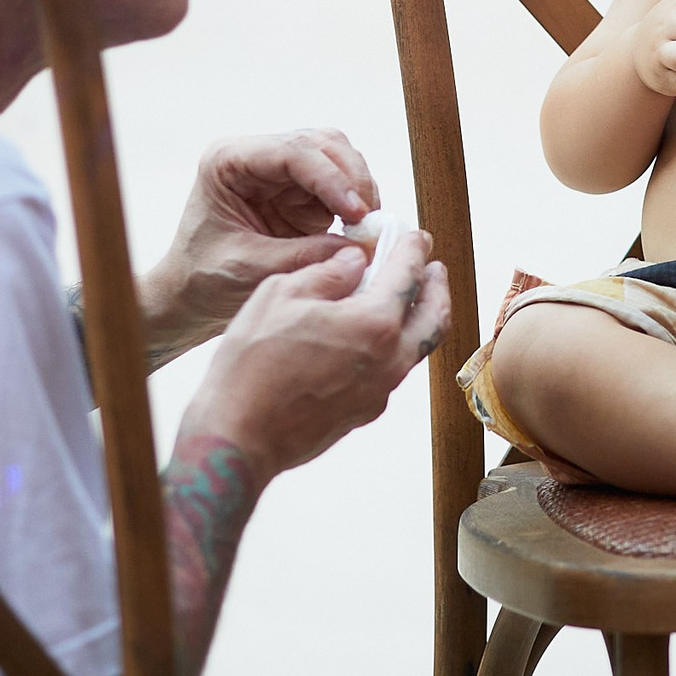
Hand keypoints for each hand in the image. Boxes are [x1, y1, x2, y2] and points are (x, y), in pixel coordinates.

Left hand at [138, 129, 379, 353]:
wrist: (190, 297)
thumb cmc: (205, 281)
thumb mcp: (250, 269)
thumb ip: (304, 256)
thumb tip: (363, 248)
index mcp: (229, 161)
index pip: (292, 151)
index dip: (331, 177)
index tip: (357, 212)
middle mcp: (257, 157)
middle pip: (322, 144)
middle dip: (352, 179)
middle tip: (370, 221)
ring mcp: (280, 173)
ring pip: (338, 159)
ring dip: (359, 190)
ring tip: (367, 228)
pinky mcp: (299, 194)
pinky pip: (340, 187)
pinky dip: (356, 206)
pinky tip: (360, 232)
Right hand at [177, 231, 451, 481]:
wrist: (238, 438)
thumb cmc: (251, 364)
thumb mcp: (280, 295)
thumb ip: (327, 273)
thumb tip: (355, 261)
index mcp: (374, 323)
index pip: (408, 275)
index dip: (413, 250)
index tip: (417, 237)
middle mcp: (389, 360)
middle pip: (434, 317)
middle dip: (437, 287)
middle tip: (432, 267)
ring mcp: (380, 391)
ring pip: (417, 348)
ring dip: (419, 319)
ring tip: (406, 300)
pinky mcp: (364, 412)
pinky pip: (392, 371)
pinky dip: (394, 346)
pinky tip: (370, 337)